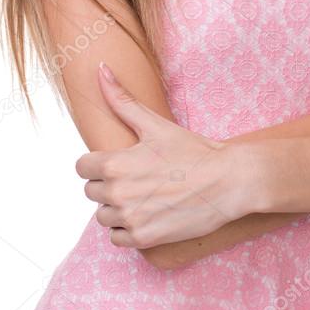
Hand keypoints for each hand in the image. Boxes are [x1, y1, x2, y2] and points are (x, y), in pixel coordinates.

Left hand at [76, 62, 251, 249]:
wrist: (228, 182)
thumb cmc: (193, 151)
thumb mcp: (155, 124)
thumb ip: (121, 100)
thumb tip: (100, 70)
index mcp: (115, 163)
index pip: (81, 168)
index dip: (99, 163)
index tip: (119, 162)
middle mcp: (117, 193)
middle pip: (92, 192)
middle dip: (110, 184)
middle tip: (138, 177)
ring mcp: (130, 218)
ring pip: (103, 216)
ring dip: (117, 208)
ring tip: (144, 195)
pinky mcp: (143, 239)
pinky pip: (117, 237)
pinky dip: (128, 228)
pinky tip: (147, 213)